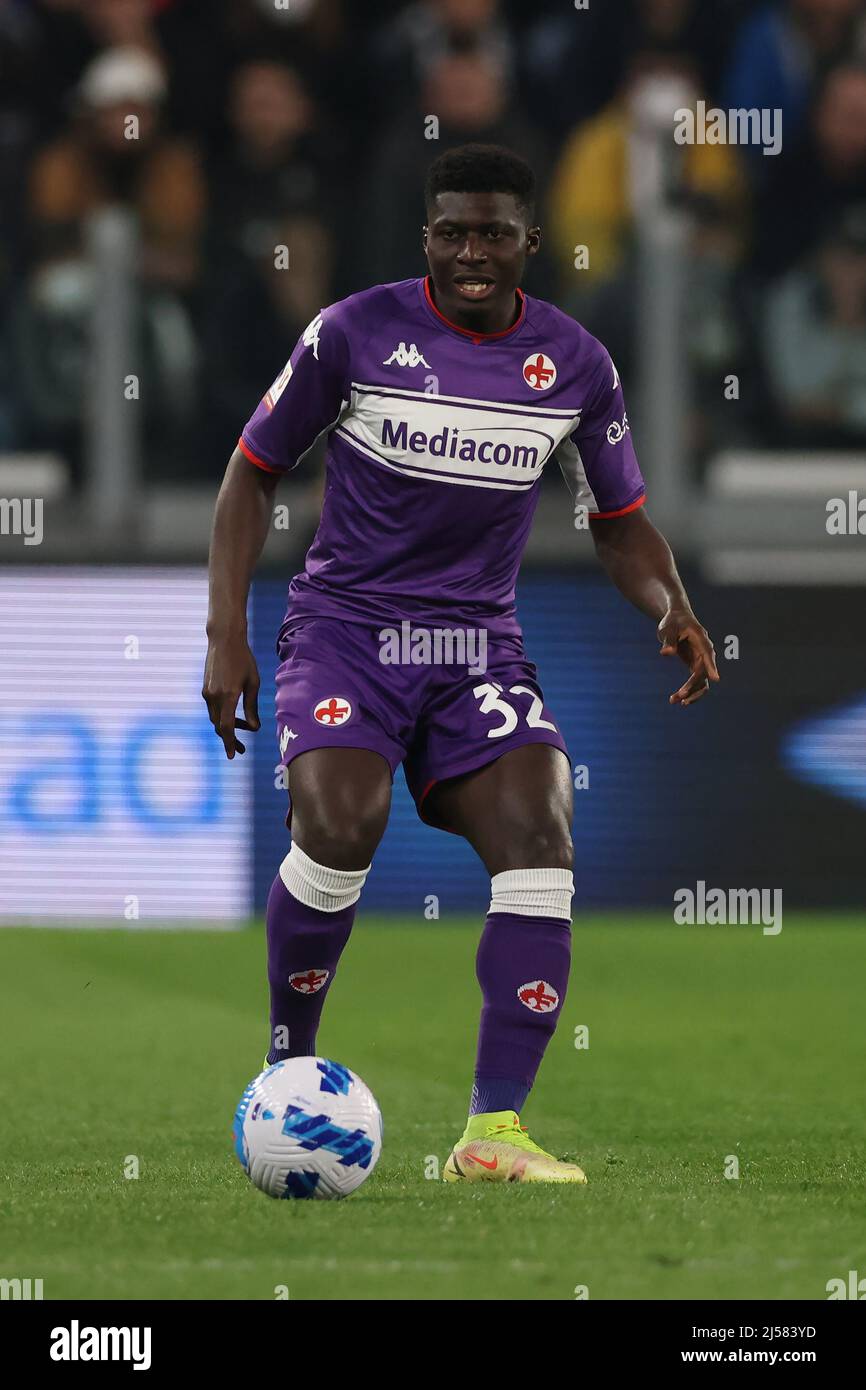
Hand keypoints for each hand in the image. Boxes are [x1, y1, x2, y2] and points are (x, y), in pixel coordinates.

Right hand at [202, 630, 260, 757]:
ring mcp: (207, 693)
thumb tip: (254, 728)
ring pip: (215, 718)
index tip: (233, 755)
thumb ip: (252, 707)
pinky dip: (222, 716)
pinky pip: (213, 709)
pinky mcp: (205, 689)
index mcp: (228, 695)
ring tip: (243, 728)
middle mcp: (214, 696)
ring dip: (227, 726)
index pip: (226, 727)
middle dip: (230, 738)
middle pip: (219, 726)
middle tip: (242, 749)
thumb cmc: (244, 660)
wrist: (224, 640)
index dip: (230, 742)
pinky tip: (234, 715)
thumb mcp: (253, 683)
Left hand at [658, 609, 719, 706]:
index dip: (711, 666)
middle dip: (693, 685)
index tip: (715, 678)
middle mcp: (704, 651)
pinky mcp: (696, 665)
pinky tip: (677, 699)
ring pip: (702, 680)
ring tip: (674, 701)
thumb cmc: (673, 622)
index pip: (708, 654)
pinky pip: (696, 681)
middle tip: (679, 696)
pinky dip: (689, 690)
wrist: (676, 619)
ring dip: (691, 692)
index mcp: (701, 639)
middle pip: (703, 672)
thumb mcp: (668, 628)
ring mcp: (702, 659)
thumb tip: (666, 652)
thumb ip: (668, 640)